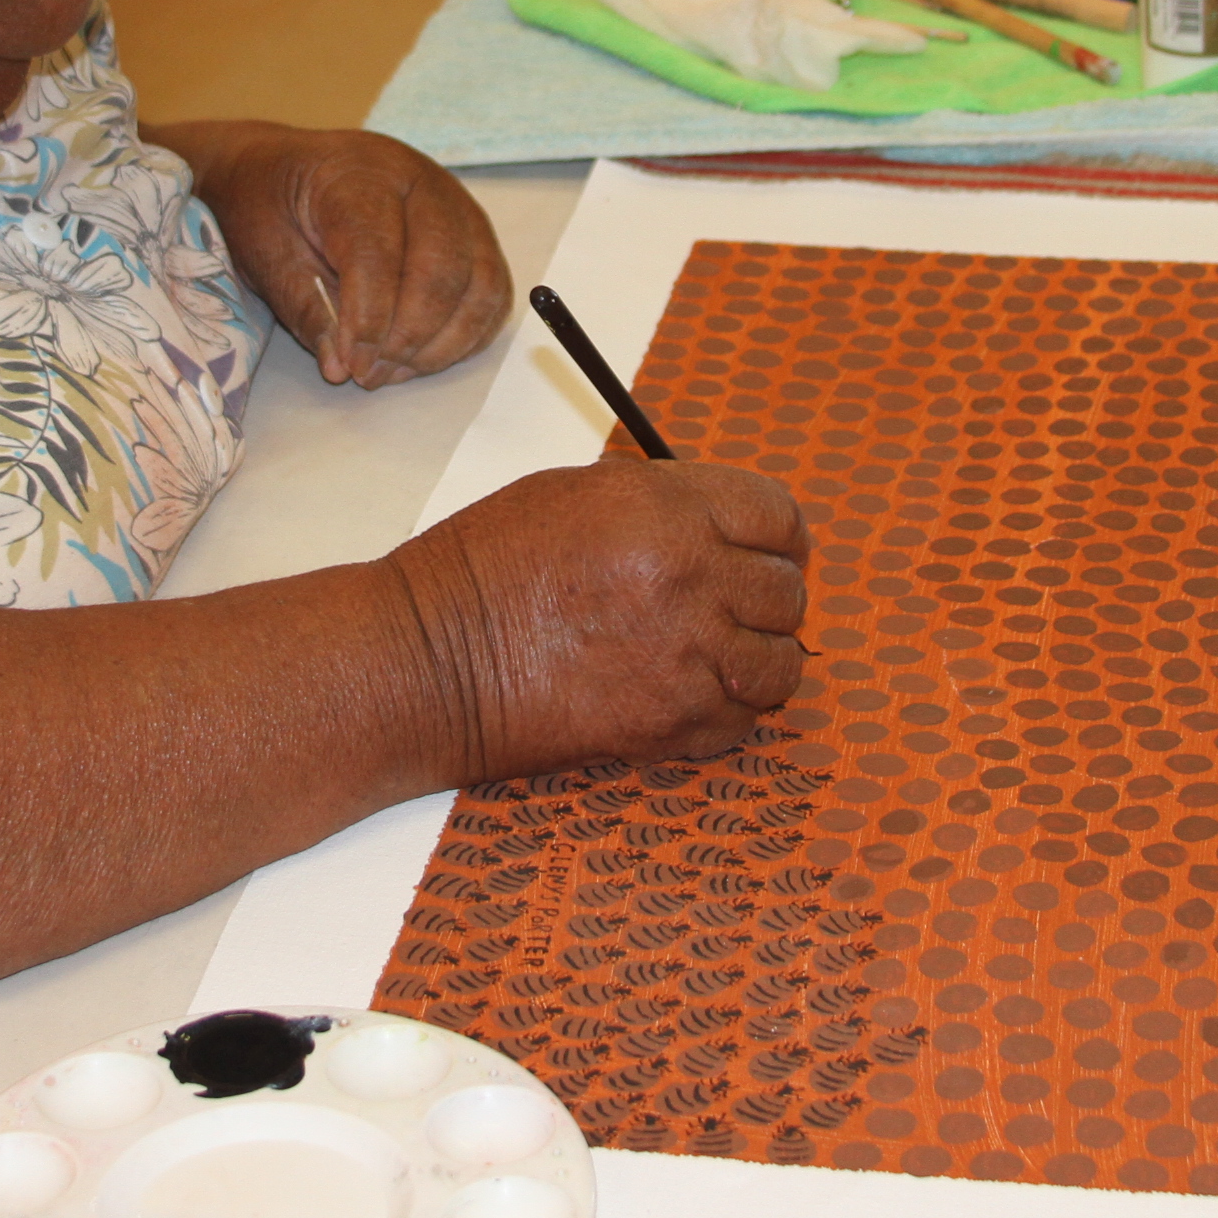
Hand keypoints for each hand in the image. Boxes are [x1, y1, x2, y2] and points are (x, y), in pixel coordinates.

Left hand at [154, 120, 510, 385]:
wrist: (285, 169)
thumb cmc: (270, 205)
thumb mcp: (266, 253)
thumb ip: (306, 308)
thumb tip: (342, 367)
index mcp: (360, 173)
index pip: (379, 252)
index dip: (369, 318)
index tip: (352, 366)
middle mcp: (421, 181)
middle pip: (443, 267)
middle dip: (410, 336)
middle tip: (369, 374)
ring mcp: (457, 206)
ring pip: (481, 283)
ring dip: (443, 343)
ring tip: (393, 371)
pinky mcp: (475, 235)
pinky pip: (493, 293)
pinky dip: (468, 334)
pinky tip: (422, 357)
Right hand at [381, 456, 810, 778]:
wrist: (430, 662)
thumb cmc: (486, 568)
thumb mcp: (579, 491)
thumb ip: (666, 501)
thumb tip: (724, 522)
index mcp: (666, 511)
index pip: (778, 515)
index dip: (778, 533)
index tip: (770, 547)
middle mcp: (689, 582)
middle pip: (787, 591)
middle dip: (765, 594)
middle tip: (731, 601)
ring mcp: (686, 660)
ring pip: (780, 663)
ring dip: (755, 656)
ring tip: (714, 651)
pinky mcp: (671, 727)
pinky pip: (743, 719)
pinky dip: (725, 708)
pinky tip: (683, 690)